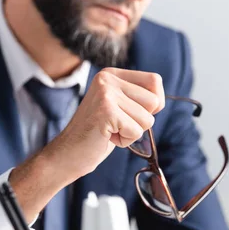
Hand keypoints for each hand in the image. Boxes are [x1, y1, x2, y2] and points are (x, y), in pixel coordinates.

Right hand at [8, 68, 164, 221]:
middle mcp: (108, 78)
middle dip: (140, 121)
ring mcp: (106, 93)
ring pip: (147, 119)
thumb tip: (160, 99)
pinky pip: (136, 131)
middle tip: (116, 125)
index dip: (153, 104)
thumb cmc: (97, 134)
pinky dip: (125, 141)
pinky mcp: (106, 111)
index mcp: (112, 74)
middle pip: (154, 101)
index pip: (155, 81)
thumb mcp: (119, 108)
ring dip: (132, 132)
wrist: (68, 154)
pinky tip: (107, 137)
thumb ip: (136, 97)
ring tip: (110, 131)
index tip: (131, 114)